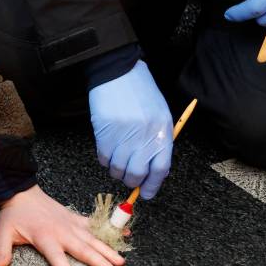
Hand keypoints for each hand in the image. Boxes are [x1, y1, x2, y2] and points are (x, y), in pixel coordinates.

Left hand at [0, 185, 125, 265]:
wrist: (22, 192)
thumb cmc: (14, 214)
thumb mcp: (3, 232)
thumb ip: (3, 250)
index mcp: (45, 237)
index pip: (56, 257)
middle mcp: (62, 232)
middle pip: (83, 250)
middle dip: (99, 262)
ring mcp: (71, 224)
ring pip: (93, 239)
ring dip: (108, 250)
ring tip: (121, 261)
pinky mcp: (75, 218)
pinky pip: (95, 225)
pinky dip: (110, 229)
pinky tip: (125, 234)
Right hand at [88, 60, 172, 199]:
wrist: (118, 72)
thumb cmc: (141, 93)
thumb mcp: (159, 115)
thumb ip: (158, 142)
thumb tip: (152, 170)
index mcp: (162, 133)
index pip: (160, 170)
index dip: (152, 186)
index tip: (146, 193)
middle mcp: (144, 137)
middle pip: (137, 174)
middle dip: (132, 180)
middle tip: (129, 176)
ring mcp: (123, 137)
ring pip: (118, 169)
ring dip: (117, 170)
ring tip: (118, 158)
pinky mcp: (104, 134)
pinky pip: (103, 159)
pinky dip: (105, 160)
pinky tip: (108, 148)